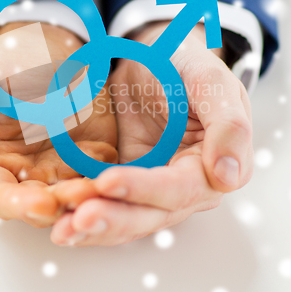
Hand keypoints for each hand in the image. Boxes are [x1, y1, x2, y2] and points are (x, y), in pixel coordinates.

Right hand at [0, 22, 116, 227]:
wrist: (53, 45)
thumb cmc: (8, 63)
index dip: (17, 204)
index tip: (42, 204)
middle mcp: (27, 173)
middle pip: (40, 205)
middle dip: (60, 206)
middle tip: (78, 199)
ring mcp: (62, 167)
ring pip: (73, 197)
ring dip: (87, 199)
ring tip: (101, 191)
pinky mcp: (93, 158)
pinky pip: (101, 177)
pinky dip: (110, 183)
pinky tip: (119, 180)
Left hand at [50, 23, 253, 245]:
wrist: (153, 59)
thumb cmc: (184, 64)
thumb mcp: (210, 80)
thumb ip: (228, 124)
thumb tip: (229, 178)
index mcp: (212, 165)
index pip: (180, 189)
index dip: (145, 189)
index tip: (108, 181)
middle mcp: (185, 187)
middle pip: (150, 214)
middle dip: (114, 218)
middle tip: (79, 219)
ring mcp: (152, 188)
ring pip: (126, 218)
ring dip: (95, 227)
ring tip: (63, 231)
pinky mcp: (125, 183)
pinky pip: (107, 205)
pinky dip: (85, 213)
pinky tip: (61, 222)